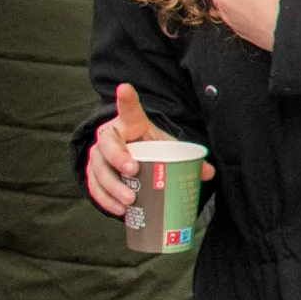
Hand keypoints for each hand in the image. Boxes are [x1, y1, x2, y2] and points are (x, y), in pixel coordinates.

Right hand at [84, 82, 211, 218]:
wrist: (131, 157)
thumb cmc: (150, 148)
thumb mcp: (167, 147)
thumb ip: (185, 156)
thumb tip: (207, 171)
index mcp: (128, 123)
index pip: (127, 108)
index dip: (126, 99)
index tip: (125, 89)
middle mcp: (109, 136)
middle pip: (106, 145)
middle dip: (117, 158)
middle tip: (132, 171)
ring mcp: (97, 156)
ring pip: (98, 170)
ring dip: (112, 186)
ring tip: (129, 200)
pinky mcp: (93, 174)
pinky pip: (94, 187)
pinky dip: (105, 200)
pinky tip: (119, 210)